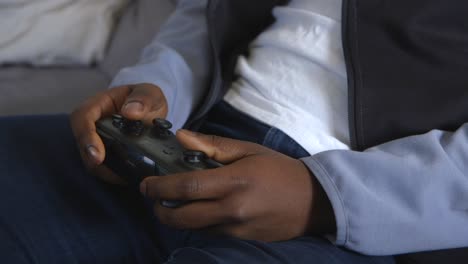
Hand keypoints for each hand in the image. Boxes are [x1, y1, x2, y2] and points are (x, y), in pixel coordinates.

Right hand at [70, 83, 167, 183]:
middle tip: (113, 173)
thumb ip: (144, 99)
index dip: (86, 137)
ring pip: (91, 158)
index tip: (97, 154)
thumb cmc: (147, 98)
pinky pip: (103, 167)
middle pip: (82, 143)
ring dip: (104, 171)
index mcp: (98, 104)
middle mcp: (93, 124)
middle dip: (93, 160)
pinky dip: (113, 174)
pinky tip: (127, 177)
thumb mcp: (150, 93)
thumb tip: (130, 112)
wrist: (152, 110)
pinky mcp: (105, 153)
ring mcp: (97, 140)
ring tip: (124, 177)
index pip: (82, 117)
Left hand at [141, 130, 335, 241]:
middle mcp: (232, 210)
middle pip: (182, 218)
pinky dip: (199, 223)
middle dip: (160, 210)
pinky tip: (203, 209)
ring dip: (178, 217)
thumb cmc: (280, 170)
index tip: (146, 184)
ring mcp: (236, 229)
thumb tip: (181, 138)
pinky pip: (210, 233)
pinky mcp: (241, 239)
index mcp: (234, 182)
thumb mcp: (248, 150)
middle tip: (153, 197)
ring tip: (176, 201)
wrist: (313, 200)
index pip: (186, 187)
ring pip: (194, 228)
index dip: (160, 188)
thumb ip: (212, 145)